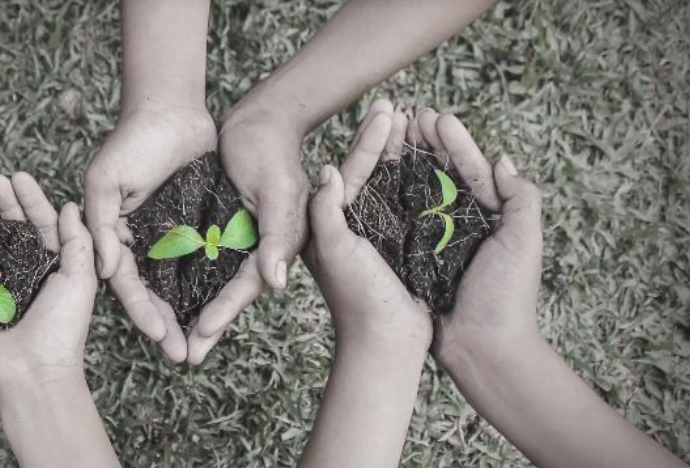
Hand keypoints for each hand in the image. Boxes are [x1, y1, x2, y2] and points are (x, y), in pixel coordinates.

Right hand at [0, 174, 96, 387]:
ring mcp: (3, 280)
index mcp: (56, 263)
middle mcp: (29, 269)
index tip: (16, 176)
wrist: (32, 374)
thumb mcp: (79, 281)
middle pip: (14, 224)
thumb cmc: (62, 331)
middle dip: (2, 200)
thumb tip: (69, 205)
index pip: (42, 221)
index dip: (30, 198)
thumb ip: (78, 242)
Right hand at [84, 107, 215, 362]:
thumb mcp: (106, 179)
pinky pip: (206, 262)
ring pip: (180, 285)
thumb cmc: (132, 141)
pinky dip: (212, 286)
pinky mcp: (198, 226)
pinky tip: (224, 309)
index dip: (141, 311)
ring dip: (191, 315)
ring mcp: (171, 237)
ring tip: (205, 344)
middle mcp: (142, 243)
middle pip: (154, 294)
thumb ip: (101, 224)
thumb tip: (106, 271)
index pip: (126, 284)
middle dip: (167, 327)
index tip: (159, 336)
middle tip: (184, 357)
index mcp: (114, 237)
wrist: (172, 108)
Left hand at [186, 109, 311, 362]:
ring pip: (205, 282)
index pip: (244, 289)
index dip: (223, 313)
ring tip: (166, 338)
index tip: (200, 336)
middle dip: (203, 326)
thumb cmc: (272, 152)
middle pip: (223, 295)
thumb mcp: (279, 191)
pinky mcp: (213, 225)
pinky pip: (193, 258)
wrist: (261, 120)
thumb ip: (279, 236)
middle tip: (181, 358)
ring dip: (188, 309)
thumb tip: (273, 283)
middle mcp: (253, 249)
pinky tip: (158, 295)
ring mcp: (232, 239)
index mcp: (272, 247)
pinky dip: (178, 278)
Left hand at [302, 99, 430, 349]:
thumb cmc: (358, 299)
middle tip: (398, 103)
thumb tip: (325, 170)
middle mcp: (350, 225)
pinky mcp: (398, 247)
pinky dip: (418, 179)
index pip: (350, 169)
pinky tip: (431, 161)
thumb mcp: (336, 252)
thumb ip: (325, 212)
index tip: (387, 108)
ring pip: (389, 182)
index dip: (369, 139)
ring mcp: (375, 235)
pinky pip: (408, 204)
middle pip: (369, 170)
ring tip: (415, 123)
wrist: (386, 343)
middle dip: (383, 137)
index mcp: (330, 223)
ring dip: (402, 153)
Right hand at [409, 109, 543, 360]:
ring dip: (403, 163)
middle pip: (441, 174)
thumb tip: (502, 160)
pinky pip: (398, 222)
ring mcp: (435, 241)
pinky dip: (387, 198)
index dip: (454, 142)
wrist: (481, 347)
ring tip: (388, 135)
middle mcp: (461, 224)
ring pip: (416, 192)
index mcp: (491, 216)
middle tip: (406, 115)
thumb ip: (521, 200)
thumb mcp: (524, 242)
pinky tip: (371, 178)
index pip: (471, 168)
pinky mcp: (412, 258)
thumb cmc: (506, 296)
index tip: (434, 116)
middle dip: (425, 144)